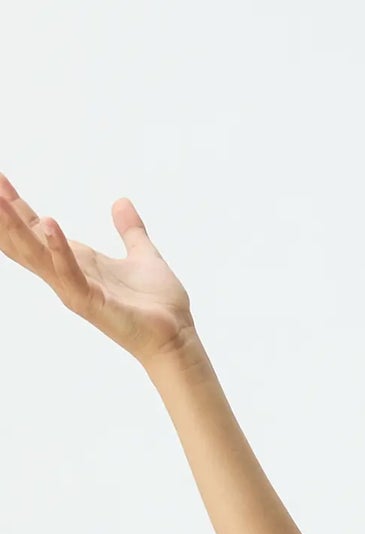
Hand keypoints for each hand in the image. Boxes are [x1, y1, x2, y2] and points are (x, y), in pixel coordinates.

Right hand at [0, 175, 195, 364]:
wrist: (178, 337)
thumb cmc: (158, 304)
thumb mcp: (142, 254)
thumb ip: (129, 229)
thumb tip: (121, 202)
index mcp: (76, 261)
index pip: (34, 230)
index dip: (15, 207)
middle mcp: (68, 275)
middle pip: (24, 242)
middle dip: (4, 215)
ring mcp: (77, 290)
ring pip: (37, 256)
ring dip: (17, 227)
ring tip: (0, 197)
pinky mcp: (93, 303)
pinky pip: (69, 274)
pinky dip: (59, 249)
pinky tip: (50, 223)